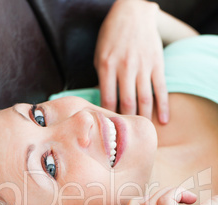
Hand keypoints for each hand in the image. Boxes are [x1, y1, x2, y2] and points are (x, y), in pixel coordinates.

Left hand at [94, 0, 168, 123]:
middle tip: (127, 134)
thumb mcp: (100, 56)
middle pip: (127, 103)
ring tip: (144, 131)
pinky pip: (161, 89)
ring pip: (145, 99)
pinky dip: (163, 106)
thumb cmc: (111, 37)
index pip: (107, 100)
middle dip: (127, 121)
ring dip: (144, 118)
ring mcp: (143, 66)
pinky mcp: (157, 64)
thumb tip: (104, 104)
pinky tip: (163, 120)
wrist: (133, 12)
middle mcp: (125, 67)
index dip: (109, 117)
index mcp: (107, 66)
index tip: (110, 129)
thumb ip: (102, 80)